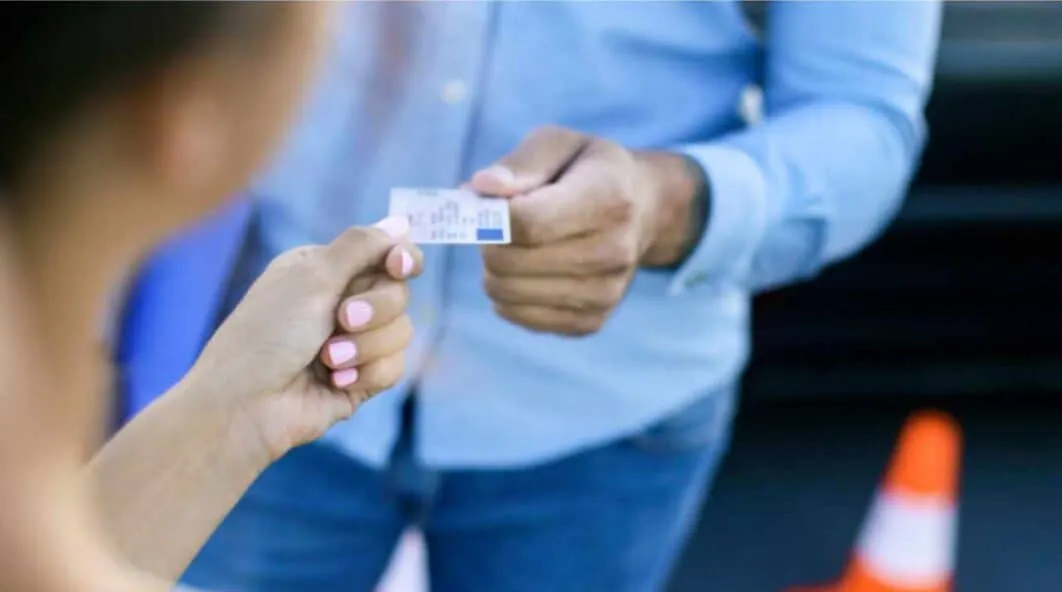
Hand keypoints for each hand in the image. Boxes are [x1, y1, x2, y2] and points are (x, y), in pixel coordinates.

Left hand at [185, 216, 422, 458]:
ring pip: (402, 332)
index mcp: (326, 270)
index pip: (384, 254)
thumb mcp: (311, 275)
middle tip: (342, 318)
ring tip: (328, 359)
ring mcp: (354, 343)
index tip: (399, 266)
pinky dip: (366, 373)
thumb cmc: (268, 333)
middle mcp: (341, 303)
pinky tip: (335, 381)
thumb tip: (401, 224)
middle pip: (399, 293)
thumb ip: (361, 246)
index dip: (401, 259)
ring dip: (366, 346)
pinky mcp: (362, 380)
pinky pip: (394, 368)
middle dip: (375, 309)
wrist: (246, 404)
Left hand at [469, 125, 704, 336]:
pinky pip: (518, 316)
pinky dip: (509, 294)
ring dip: (495, 268)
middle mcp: (614, 251)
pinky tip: (528, 271)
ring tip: (516, 245)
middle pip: (510, 262)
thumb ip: (520, 163)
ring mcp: (606, 293)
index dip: (491, 215)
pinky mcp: (591, 322)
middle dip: (488, 241)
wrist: (643, 211)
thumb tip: (482, 188)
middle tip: (500, 224)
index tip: (488, 203)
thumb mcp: (559, 144)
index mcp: (609, 197)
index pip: (527, 222)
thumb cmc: (588, 171)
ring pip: (506, 292)